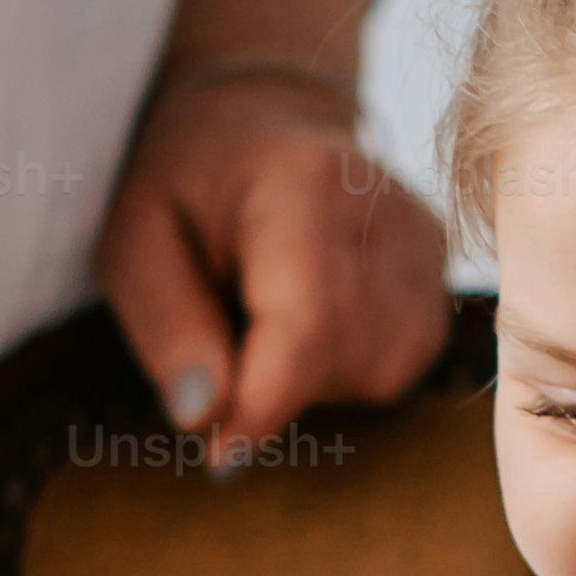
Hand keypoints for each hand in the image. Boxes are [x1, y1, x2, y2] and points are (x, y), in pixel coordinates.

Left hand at [93, 66, 450, 469]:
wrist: (257, 118)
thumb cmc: (185, 185)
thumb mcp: (135, 242)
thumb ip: (167, 327)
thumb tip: (206, 418)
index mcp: (301, 182)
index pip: (307, 325)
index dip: (264, 406)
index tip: (219, 456)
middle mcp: (383, 206)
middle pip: (342, 359)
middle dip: (275, 385)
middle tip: (223, 338)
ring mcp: (424, 238)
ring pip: (379, 372)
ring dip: (313, 377)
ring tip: (267, 316)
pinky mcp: (441, 269)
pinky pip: (401, 363)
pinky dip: (347, 366)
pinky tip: (311, 320)